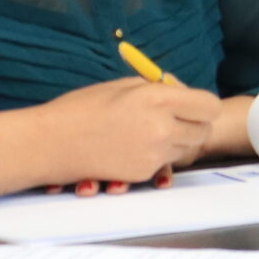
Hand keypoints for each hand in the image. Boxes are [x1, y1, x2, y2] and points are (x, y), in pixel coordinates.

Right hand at [0, 76, 222, 195]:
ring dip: (176, 141)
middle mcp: (162, 128)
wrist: (49, 144)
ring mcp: (153, 154)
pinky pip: (163, 164)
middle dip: (194, 124)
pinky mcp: (141, 173)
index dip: (204, 106)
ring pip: (186, 150)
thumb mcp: (125, 86)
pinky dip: (156, 157)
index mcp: (159, 99)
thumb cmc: (82, 108)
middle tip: (176, 118)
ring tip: (149, 131)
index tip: (193, 105)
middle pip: (203, 131)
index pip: (210, 106)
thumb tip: (180, 92)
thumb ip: (158, 89)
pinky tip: (133, 146)